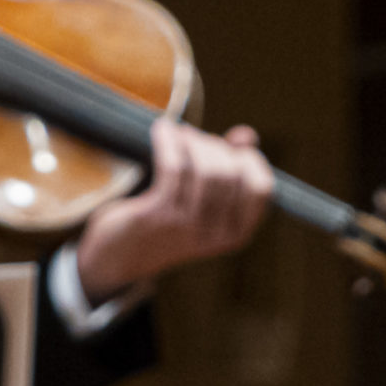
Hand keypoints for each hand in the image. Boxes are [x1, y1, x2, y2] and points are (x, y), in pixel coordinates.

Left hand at [73, 120, 272, 301]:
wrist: (124, 254)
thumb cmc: (169, 220)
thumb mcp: (204, 199)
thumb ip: (229, 168)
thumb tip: (247, 135)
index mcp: (236, 234)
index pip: (261, 188)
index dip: (248, 159)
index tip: (229, 148)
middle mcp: (216, 235)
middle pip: (230, 172)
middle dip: (214, 145)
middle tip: (194, 139)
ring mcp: (187, 227)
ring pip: (205, 169)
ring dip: (191, 141)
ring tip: (178, 135)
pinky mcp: (159, 215)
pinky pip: (173, 167)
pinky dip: (169, 141)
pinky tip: (161, 130)